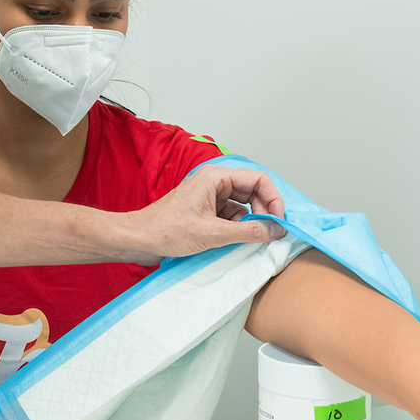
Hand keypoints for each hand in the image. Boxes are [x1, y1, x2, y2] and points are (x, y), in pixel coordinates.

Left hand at [126, 163, 286, 263]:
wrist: (140, 240)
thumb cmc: (166, 230)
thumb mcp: (213, 233)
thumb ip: (249, 231)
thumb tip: (276, 230)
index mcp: (215, 177)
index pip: (259, 179)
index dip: (273, 199)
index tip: (279, 221)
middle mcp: (214, 183)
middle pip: (253, 192)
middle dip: (263, 212)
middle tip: (270, 233)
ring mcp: (210, 197)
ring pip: (243, 206)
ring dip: (251, 223)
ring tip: (251, 240)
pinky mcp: (206, 212)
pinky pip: (232, 217)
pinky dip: (239, 228)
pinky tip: (238, 242)